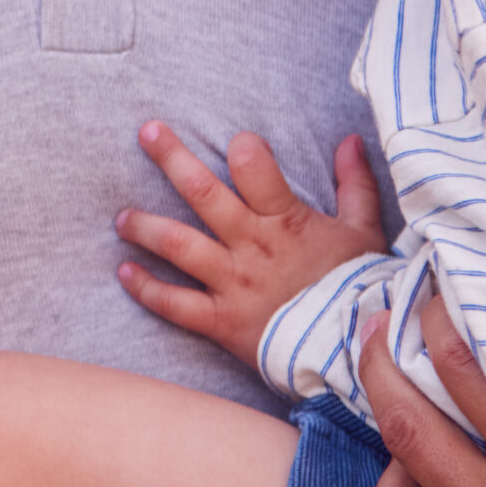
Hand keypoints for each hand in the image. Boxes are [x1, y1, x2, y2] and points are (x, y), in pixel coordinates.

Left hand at [117, 122, 385, 368]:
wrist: (354, 354)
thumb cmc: (357, 288)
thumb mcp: (363, 231)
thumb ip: (355, 184)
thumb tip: (351, 139)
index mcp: (286, 222)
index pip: (255, 169)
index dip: (245, 148)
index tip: (236, 141)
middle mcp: (252, 246)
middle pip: (203, 193)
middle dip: (172, 158)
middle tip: (147, 132)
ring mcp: (233, 283)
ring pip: (178, 245)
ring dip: (144, 226)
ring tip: (121, 217)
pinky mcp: (221, 321)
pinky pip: (175, 304)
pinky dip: (146, 288)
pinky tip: (124, 271)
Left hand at [359, 297, 485, 486]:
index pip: (464, 373)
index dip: (435, 322)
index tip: (431, 287)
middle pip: (408, 427)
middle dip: (378, 365)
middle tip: (371, 319)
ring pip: (405, 478)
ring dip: (387, 420)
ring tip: (379, 372)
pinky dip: (406, 481)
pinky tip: (410, 447)